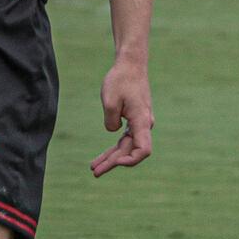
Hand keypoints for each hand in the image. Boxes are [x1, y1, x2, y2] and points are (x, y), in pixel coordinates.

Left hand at [90, 59, 152, 176]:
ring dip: (111, 157)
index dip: (131, 160)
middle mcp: (144, 125)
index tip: (115, 161)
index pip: (143, 150)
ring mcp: (140, 124)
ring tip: (93, 168)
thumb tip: (113, 131)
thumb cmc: (121, 80)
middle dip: (112, 163)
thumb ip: (110, 121)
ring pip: (126, 146)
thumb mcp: (110, 100)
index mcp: (142, 121)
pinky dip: (114, 147)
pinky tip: (103, 156)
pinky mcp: (134, 121)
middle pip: (130, 151)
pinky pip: (125, 139)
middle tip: (94, 173)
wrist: (131, 65)